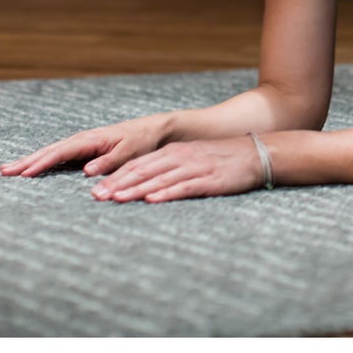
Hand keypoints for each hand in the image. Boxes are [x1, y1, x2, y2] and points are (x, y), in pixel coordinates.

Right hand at [0, 113, 174, 179]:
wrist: (154, 130)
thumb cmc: (143, 142)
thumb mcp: (130, 152)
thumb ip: (109, 161)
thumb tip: (86, 171)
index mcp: (91, 140)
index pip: (61, 152)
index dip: (42, 163)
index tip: (24, 173)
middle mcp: (83, 140)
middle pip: (49, 151)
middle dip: (27, 161)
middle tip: (3, 171)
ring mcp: (82, 144)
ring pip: (51, 153)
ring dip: (30, 161)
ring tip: (8, 170)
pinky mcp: (85, 150)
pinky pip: (59, 156)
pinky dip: (43, 161)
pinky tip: (31, 169)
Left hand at [88, 137, 264, 203]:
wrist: (256, 154)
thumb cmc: (222, 159)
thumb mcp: (192, 157)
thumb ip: (169, 167)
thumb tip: (143, 184)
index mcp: (174, 152)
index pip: (138, 164)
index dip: (116, 177)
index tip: (96, 189)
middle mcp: (181, 158)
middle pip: (144, 171)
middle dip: (118, 184)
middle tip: (97, 197)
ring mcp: (195, 168)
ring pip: (160, 179)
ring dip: (136, 190)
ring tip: (117, 199)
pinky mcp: (210, 180)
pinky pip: (185, 187)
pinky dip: (167, 193)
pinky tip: (153, 200)